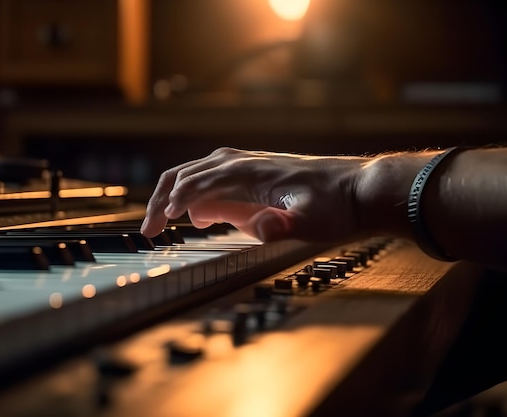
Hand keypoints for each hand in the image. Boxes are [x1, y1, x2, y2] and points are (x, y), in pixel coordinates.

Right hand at [140, 147, 369, 242]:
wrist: (357, 188)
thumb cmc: (334, 204)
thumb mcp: (310, 220)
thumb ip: (282, 225)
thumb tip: (260, 228)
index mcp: (247, 171)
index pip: (196, 183)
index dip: (173, 205)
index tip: (157, 228)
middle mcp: (241, 162)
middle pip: (186, 174)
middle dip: (162, 201)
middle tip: (149, 229)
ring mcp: (245, 165)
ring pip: (194, 173)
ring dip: (173, 195)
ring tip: (161, 222)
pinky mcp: (252, 175)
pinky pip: (212, 179)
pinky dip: (195, 195)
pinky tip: (197, 216)